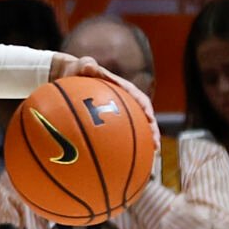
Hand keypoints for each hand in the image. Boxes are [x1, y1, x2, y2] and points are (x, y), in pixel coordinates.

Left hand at [47, 54, 161, 160]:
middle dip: (152, 131)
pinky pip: (118, 135)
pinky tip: (122, 162)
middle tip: (156, 145)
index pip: (138, 98)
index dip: (145, 109)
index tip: (150, 120)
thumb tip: (89, 66)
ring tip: (150, 156)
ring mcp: (119, 112)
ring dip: (144, 142)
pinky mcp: (111, 121)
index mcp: (123, 88)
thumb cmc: (78, 70)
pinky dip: (122, 147)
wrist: (72, 76)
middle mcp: (125, 101)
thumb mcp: (82, 65)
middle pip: (143, 117)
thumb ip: (87, 66)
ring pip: (136, 128)